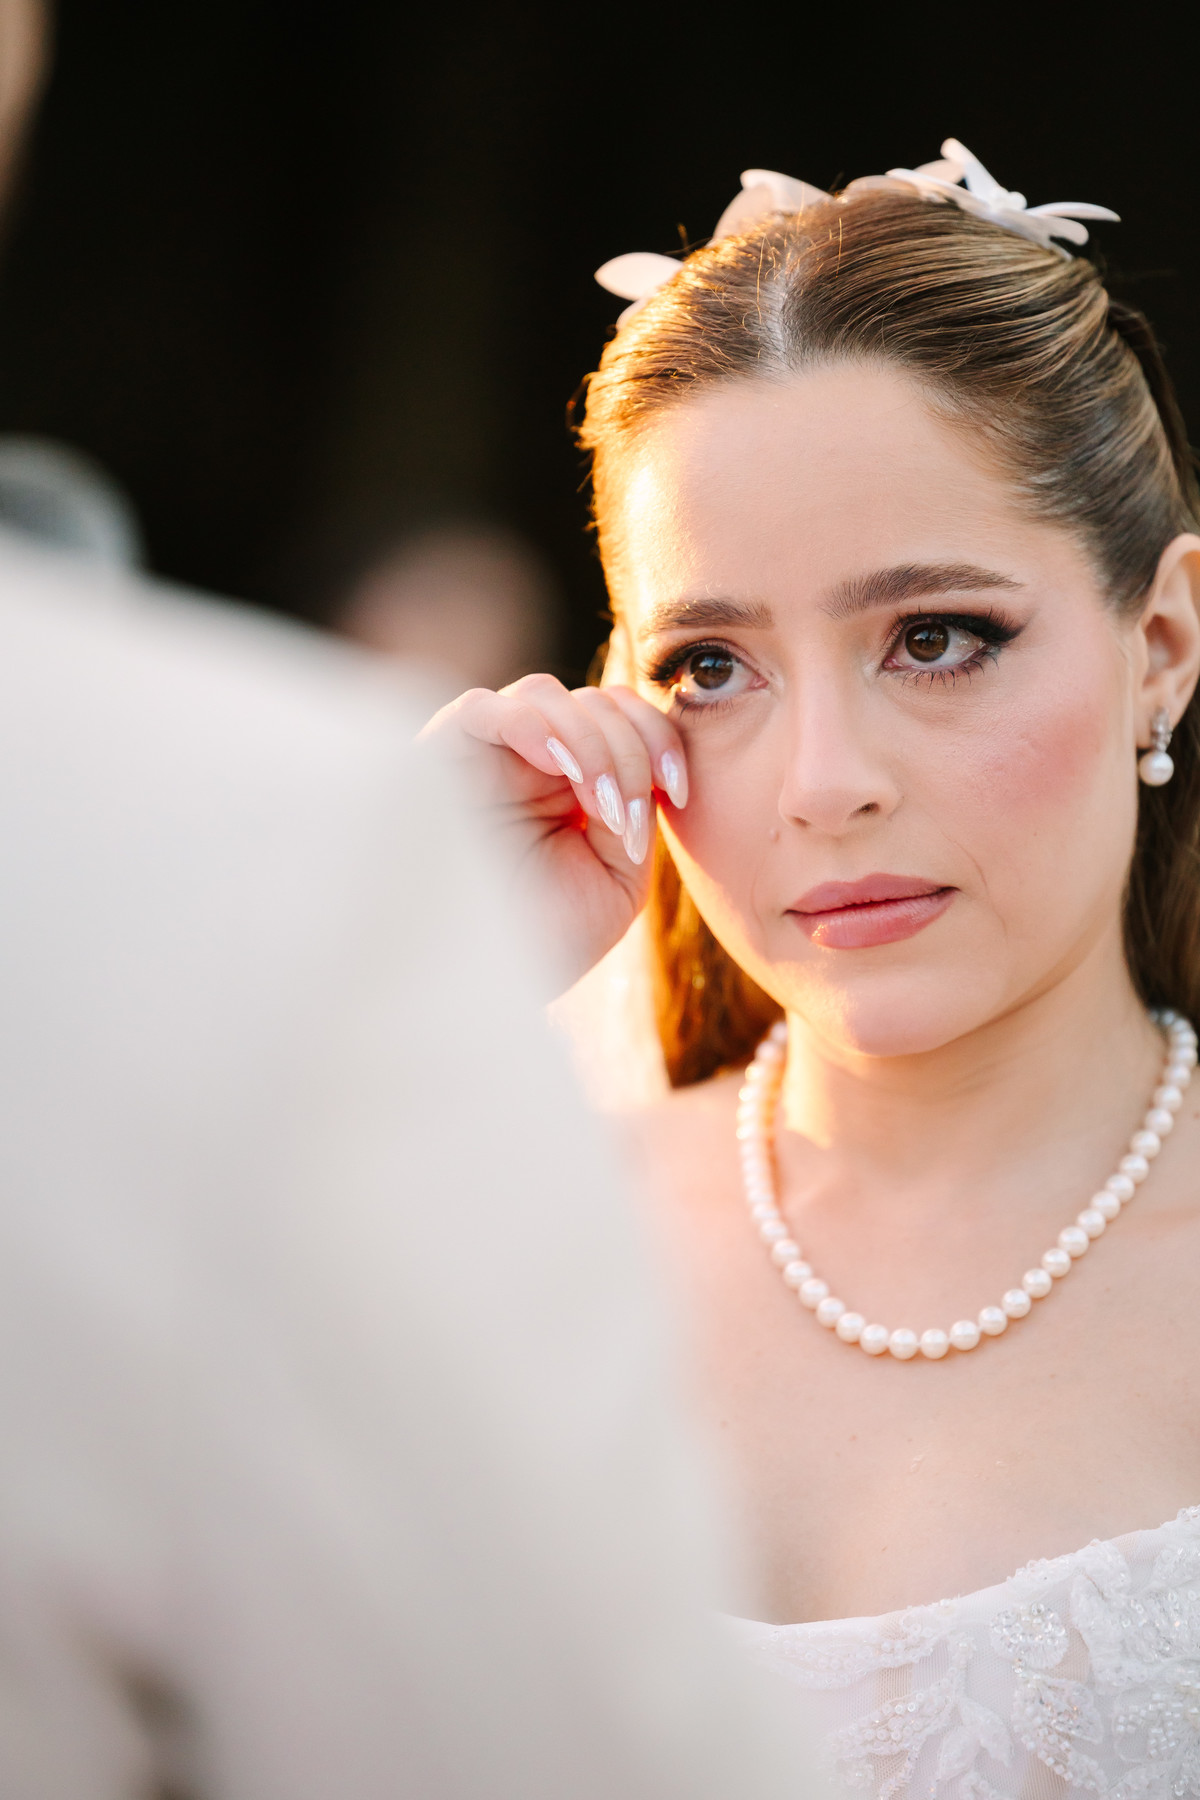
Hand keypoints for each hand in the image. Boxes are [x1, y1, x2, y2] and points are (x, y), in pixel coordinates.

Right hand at [421, 674, 688, 985]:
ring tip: (600, 808)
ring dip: (591, 742)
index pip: (620, 716)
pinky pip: (480, 708)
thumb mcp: (616, 876)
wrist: (482, 993)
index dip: (660, 738)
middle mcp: (522, 762)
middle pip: (591, 700)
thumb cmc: (544, 942)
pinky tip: (558, 766)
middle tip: (628, 817)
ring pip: (544, 694)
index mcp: (567, 784)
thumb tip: (644, 759)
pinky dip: (530, 724)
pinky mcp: (433, 764)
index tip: (680, 793)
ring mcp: (479, 760)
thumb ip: (635, 811)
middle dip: (631, 749)